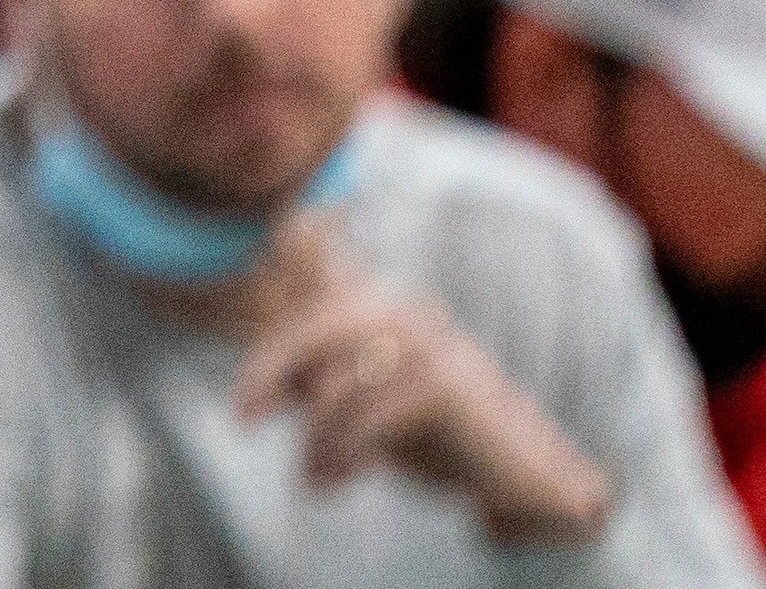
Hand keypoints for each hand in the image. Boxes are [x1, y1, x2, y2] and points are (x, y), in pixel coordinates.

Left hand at [236, 215, 609, 544]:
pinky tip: (335, 481)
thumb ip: (320, 374)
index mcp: (381, 301)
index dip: (269, 323)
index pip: (307, 284)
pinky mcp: (442, 385)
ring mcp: (426, 343)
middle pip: (312, 327)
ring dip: (314, 441)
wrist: (523, 472)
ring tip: (312, 477)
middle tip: (244, 422)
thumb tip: (261, 380)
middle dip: (268, 372)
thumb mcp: (369, 396)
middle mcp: (403, 309)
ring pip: (335, 386)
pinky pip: (366, 420)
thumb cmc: (436, 432)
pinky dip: (341, 456)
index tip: (242, 392)